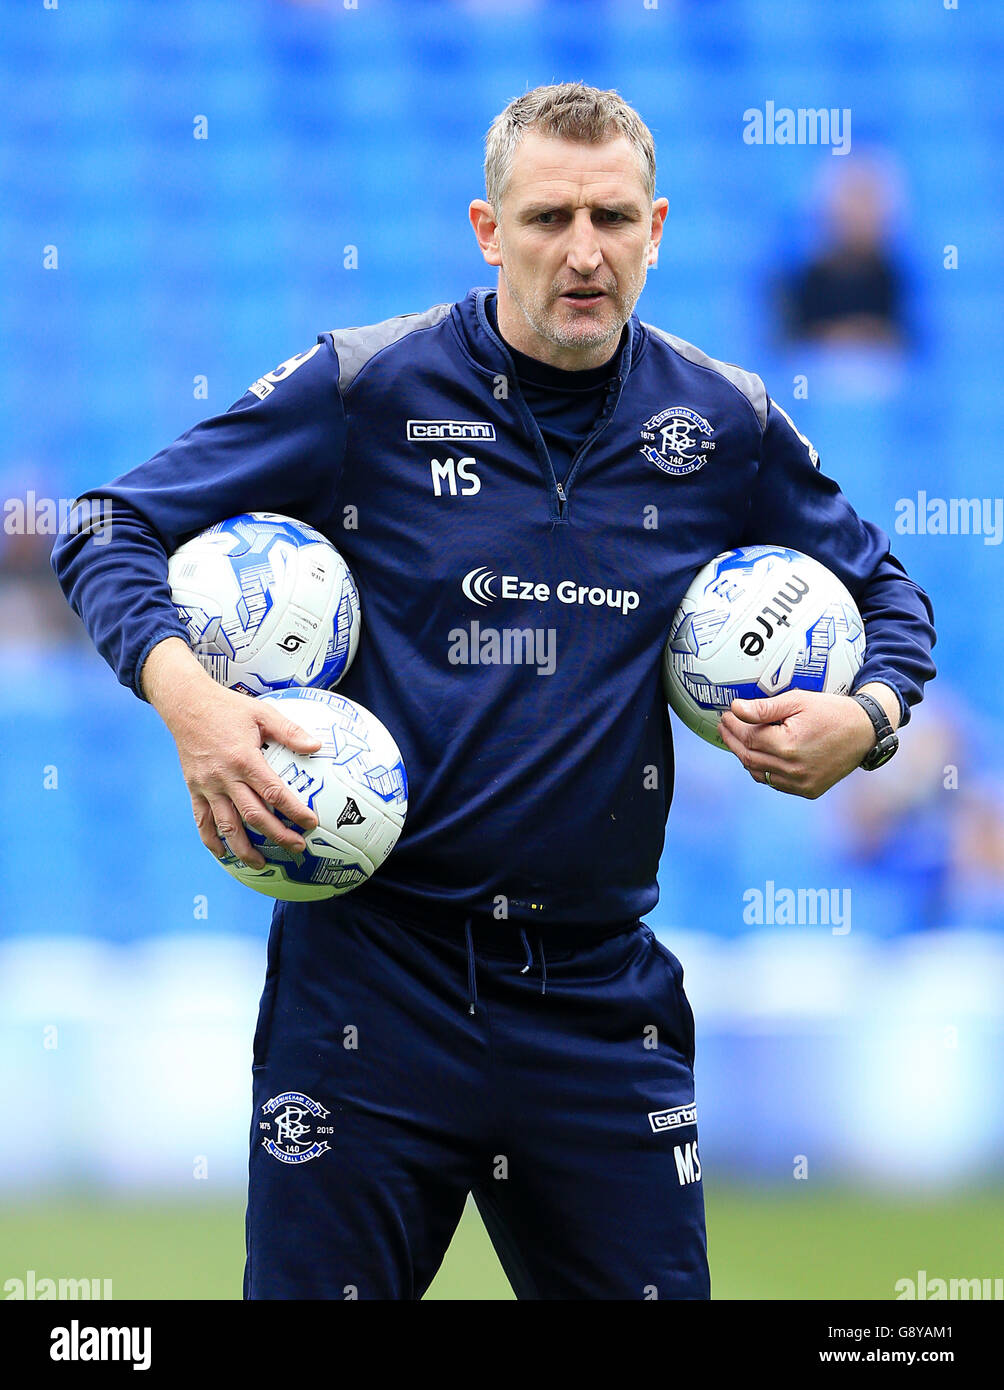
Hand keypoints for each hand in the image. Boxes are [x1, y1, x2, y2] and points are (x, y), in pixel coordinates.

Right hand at [141, 638, 320, 865]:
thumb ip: (290, 732)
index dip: (294, 811)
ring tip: (261, 864)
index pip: (274, 793)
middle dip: (278, 836)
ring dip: (244, 848)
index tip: (310, 824)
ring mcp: (208, 786)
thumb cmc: (227, 708)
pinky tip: (223, 854)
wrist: (186, 705)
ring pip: (227, 826)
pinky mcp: (194, 789)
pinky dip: (211, 840)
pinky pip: (201, 820)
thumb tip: (316, 746)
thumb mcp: (262, 713)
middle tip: (297, 848)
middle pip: (254, 816)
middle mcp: (226, 778)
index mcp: (245, 759)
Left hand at [717, 689, 881, 798]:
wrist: (865, 732)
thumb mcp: (798, 701)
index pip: (748, 737)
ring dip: (745, 757)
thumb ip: (764, 708)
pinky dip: (764, 770)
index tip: (726, 715)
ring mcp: (801, 784)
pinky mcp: (809, 791)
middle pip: (748, 757)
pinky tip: (760, 755)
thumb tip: (735, 709)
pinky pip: (776, 782)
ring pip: (758, 773)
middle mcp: (793, 770)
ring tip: (739, 740)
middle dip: (733, 741)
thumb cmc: (831, 712)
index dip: (733, 726)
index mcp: (789, 746)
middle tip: (725, 727)